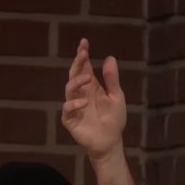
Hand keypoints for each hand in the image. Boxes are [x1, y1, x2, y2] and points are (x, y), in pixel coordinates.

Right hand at [61, 38, 126, 159]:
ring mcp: (74, 106)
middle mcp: (81, 93)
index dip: (82, 55)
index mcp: (92, 87)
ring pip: (69, 89)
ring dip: (77, 81)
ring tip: (88, 78)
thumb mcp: (116, 96)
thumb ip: (112, 79)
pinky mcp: (70, 119)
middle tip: (83, 53)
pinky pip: (67, 109)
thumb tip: (109, 57)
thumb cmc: (114, 119)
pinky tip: (85, 102)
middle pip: (74, 74)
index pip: (84, 67)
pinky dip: (74, 104)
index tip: (84, 42)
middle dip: (77, 62)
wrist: (110, 141)